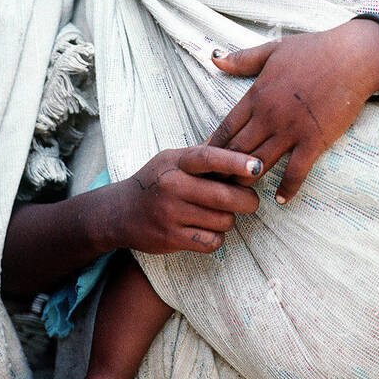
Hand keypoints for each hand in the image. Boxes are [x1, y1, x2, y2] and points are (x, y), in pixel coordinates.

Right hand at [117, 145, 261, 254]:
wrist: (120, 212)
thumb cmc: (155, 181)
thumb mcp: (173, 158)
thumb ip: (203, 152)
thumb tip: (237, 136)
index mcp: (177, 162)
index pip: (210, 158)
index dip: (236, 161)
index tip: (257, 166)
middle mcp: (173, 186)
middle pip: (223, 195)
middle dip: (247, 200)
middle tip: (251, 200)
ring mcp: (171, 214)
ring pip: (222, 220)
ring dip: (230, 219)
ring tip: (222, 214)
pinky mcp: (171, 238)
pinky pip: (211, 241)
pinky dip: (217, 237)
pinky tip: (210, 230)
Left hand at [208, 19, 378, 204]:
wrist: (351, 57)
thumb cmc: (314, 50)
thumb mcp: (273, 50)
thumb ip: (242, 58)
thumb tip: (214, 56)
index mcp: (256, 94)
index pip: (225, 128)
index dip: (212, 148)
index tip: (204, 162)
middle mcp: (268, 115)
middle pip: (235, 151)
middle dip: (223, 170)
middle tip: (216, 185)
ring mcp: (290, 130)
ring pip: (258, 164)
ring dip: (246, 181)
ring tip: (240, 196)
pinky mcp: (313, 141)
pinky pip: (296, 171)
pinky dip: (287, 188)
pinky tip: (281, 199)